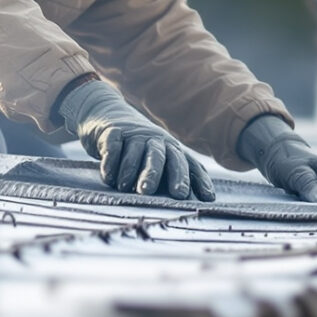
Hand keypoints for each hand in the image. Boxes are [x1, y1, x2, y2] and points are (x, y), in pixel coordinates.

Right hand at [56, 78, 213, 200]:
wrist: (108, 115)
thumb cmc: (141, 148)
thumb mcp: (161, 159)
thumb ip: (178, 176)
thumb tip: (207, 201)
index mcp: (173, 150)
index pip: (187, 165)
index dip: (196, 181)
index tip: (198, 198)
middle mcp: (156, 141)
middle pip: (160, 157)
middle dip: (156, 174)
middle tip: (150, 191)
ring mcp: (134, 135)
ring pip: (135, 152)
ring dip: (130, 170)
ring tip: (125, 188)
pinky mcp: (112, 132)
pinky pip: (113, 147)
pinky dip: (110, 162)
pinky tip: (109, 178)